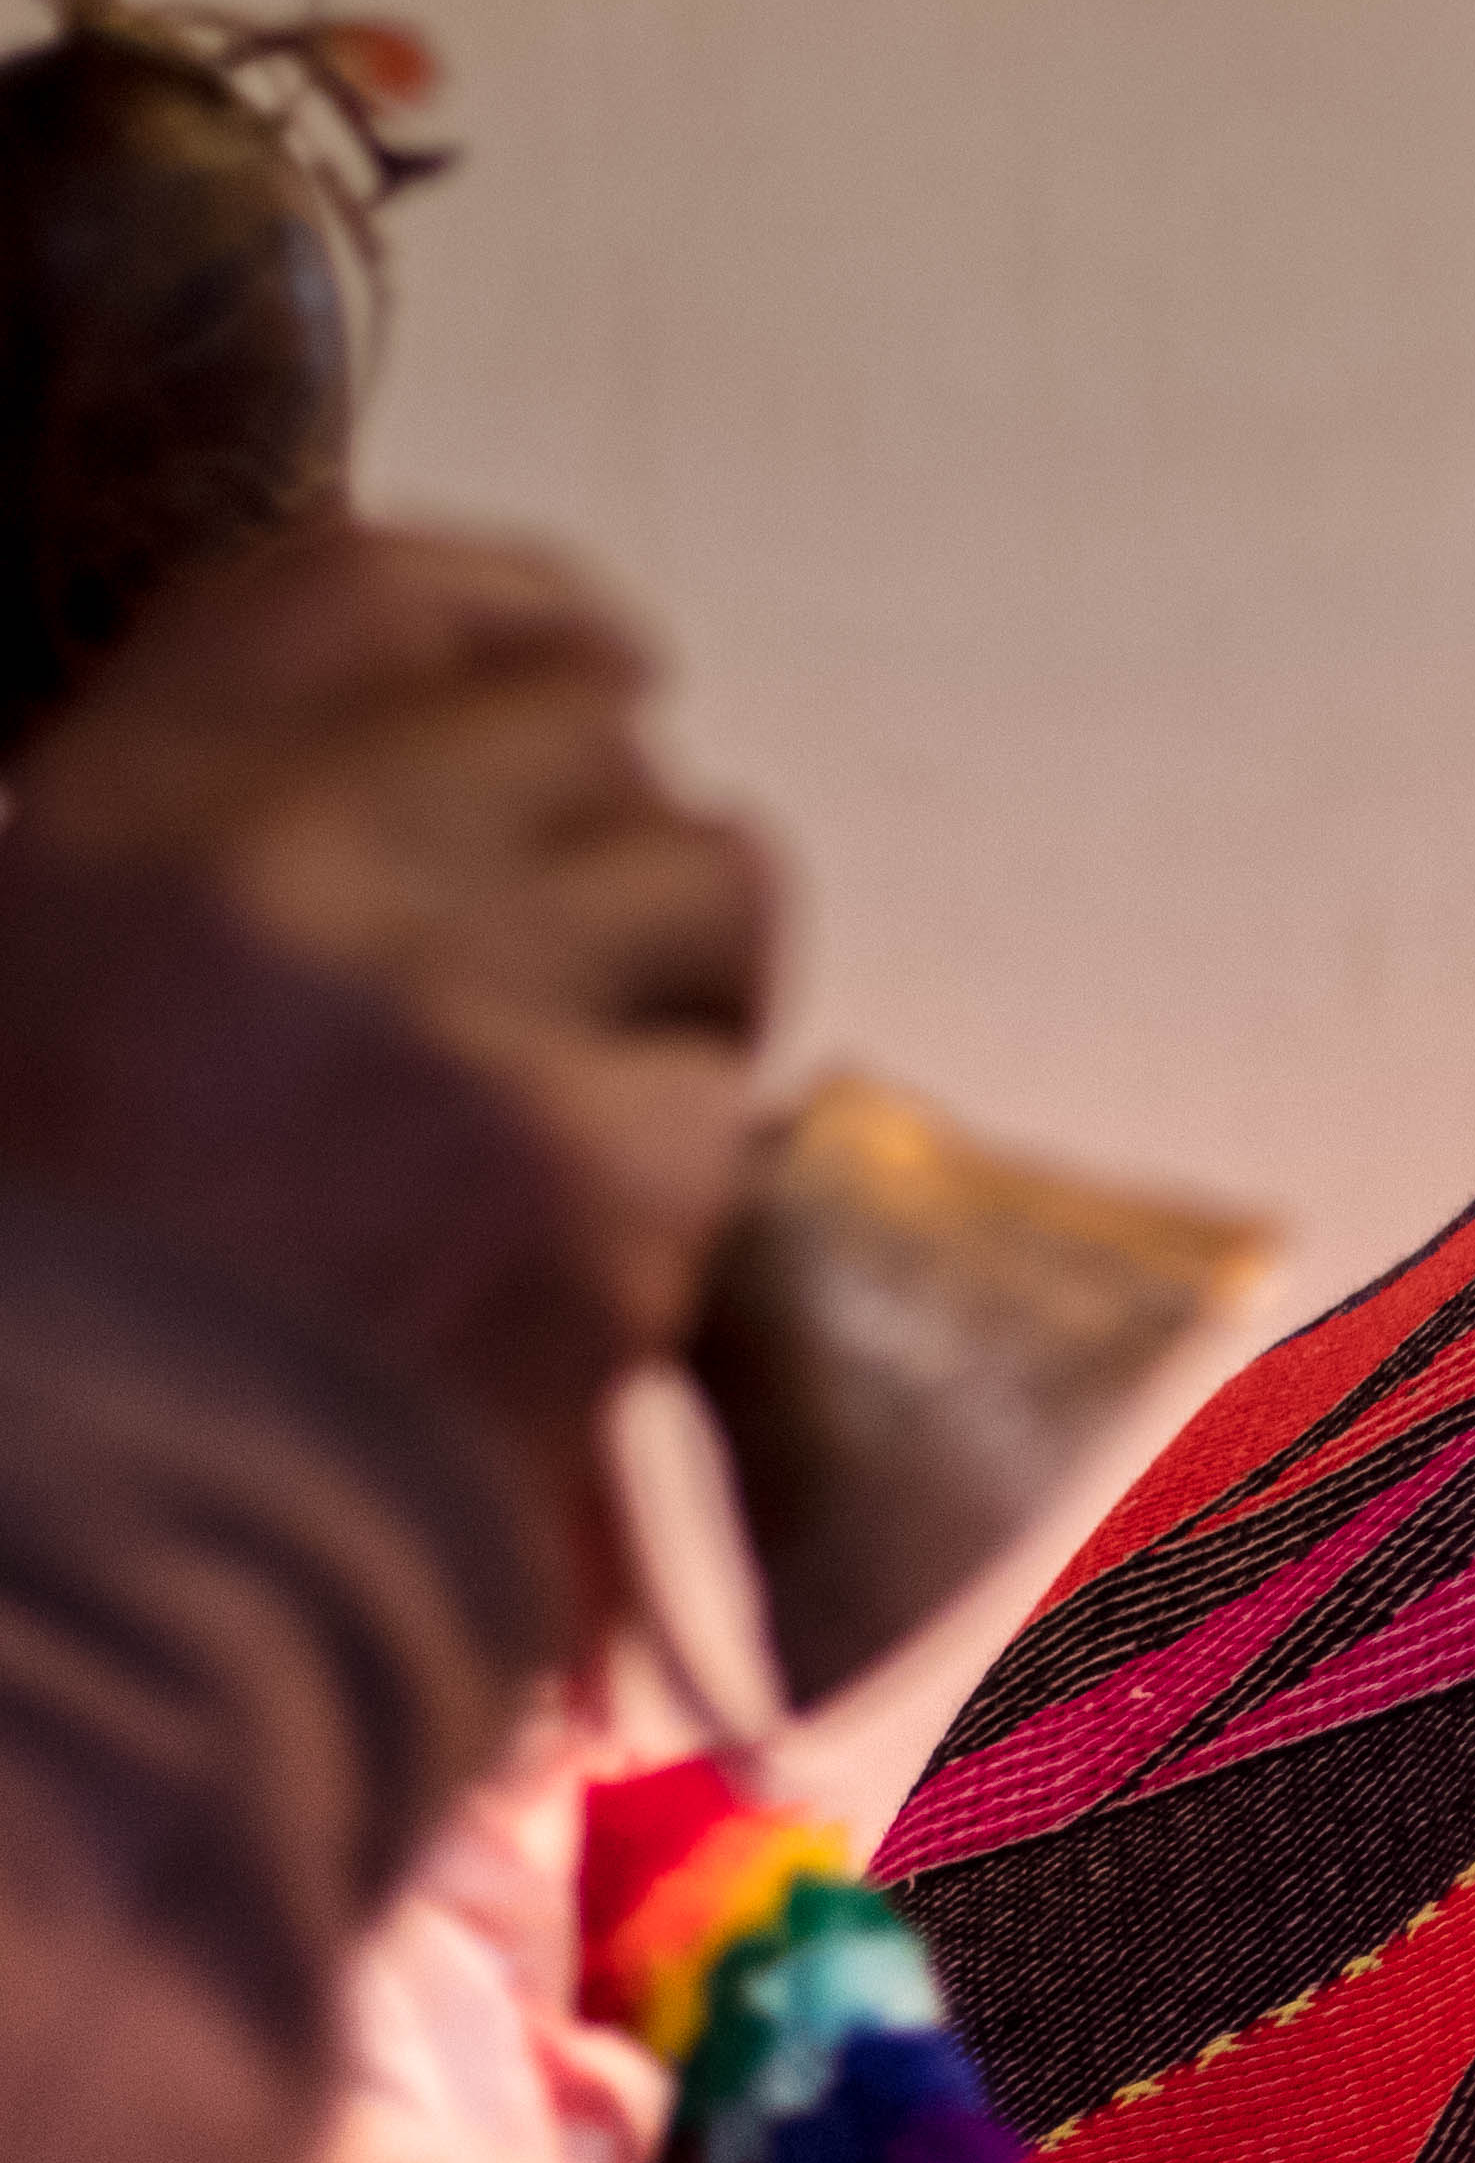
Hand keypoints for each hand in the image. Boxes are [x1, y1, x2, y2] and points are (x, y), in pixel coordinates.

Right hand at [0, 519, 773, 1523]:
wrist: (81, 1570)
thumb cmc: (38, 1316)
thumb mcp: (26, 1000)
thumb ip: (172, 864)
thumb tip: (371, 783)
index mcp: (122, 817)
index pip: (372, 591)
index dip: (511, 612)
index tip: (586, 655)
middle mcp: (297, 873)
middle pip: (575, 723)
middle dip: (609, 814)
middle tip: (601, 927)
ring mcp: (462, 1013)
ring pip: (699, 873)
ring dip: (681, 964)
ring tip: (597, 1077)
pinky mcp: (597, 1169)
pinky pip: (717, 1082)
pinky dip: (680, 1151)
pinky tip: (594, 1234)